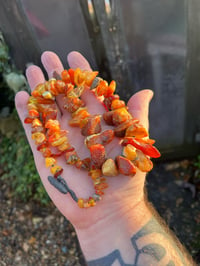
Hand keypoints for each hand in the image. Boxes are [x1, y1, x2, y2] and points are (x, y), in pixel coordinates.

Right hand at [15, 51, 152, 230]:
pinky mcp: (46, 153)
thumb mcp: (135, 143)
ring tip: (32, 70)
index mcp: (99, 122)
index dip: (80, 73)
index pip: (88, 91)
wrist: (107, 210)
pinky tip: (22, 97)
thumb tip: (146, 91)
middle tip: (48, 56)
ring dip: (39, 90)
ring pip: (48, 109)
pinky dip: (27, 114)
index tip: (73, 55)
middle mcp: (79, 127)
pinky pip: (34, 131)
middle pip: (65, 96)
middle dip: (57, 76)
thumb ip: (136, 116)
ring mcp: (61, 139)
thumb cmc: (125, 179)